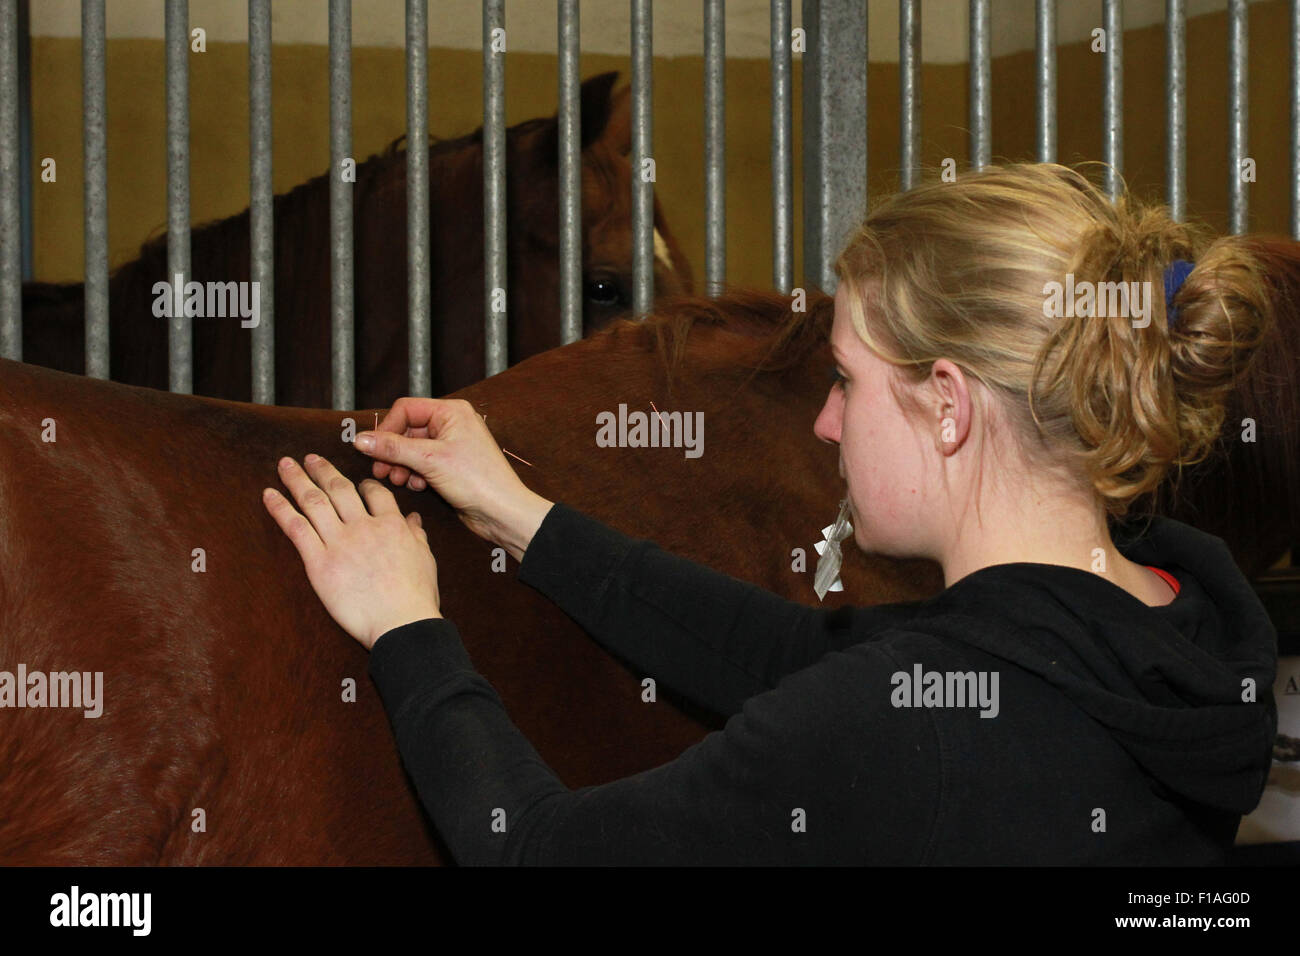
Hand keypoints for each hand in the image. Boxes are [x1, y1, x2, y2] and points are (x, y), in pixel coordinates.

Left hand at [263, 453, 441, 650]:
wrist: (402, 622)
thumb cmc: (416, 596)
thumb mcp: (425, 559)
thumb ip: (416, 535)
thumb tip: (413, 519)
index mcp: (392, 525)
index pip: (374, 493)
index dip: (362, 484)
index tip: (354, 481)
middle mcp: (364, 526)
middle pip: (339, 489)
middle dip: (322, 470)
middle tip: (309, 458)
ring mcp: (340, 542)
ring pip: (314, 501)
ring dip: (297, 480)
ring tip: (285, 465)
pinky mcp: (319, 562)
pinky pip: (296, 528)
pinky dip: (280, 508)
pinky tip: (269, 495)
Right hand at [355, 397, 535, 544]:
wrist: (502, 512)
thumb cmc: (478, 480)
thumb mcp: (429, 460)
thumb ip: (392, 447)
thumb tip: (360, 439)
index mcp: (451, 412)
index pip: (406, 409)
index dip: (386, 429)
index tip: (372, 449)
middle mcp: (452, 424)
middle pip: (407, 430)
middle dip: (392, 451)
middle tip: (381, 470)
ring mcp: (452, 445)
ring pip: (412, 449)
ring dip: (401, 465)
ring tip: (398, 480)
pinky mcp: (451, 466)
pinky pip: (422, 464)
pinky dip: (415, 474)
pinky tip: (418, 486)